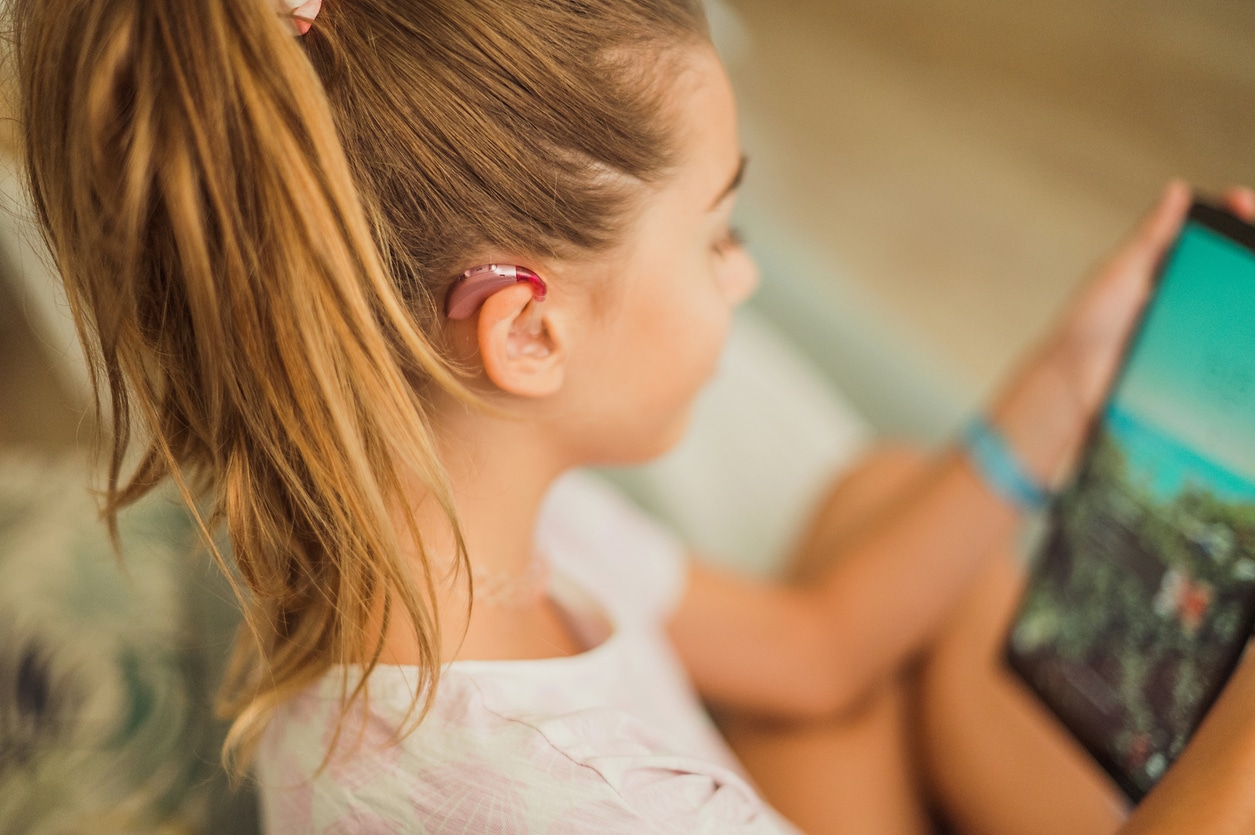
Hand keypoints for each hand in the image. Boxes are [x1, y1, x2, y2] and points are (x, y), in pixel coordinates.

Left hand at [991, 182, 1254, 487]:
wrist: (1075, 383)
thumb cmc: (1087, 324)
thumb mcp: (1121, 271)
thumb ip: (1151, 235)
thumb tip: (1177, 189)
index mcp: (1162, 268)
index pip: (1209, 236)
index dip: (1233, 220)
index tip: (1244, 204)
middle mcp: (1179, 296)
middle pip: (1230, 272)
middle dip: (1248, 257)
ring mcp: (1189, 329)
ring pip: (1235, 308)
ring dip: (1248, 298)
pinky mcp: (1191, 361)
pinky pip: (1227, 346)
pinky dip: (1242, 339)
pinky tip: (1249, 334)